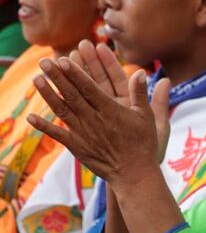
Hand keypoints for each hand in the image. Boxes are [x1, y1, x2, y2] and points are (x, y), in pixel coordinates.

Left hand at [28, 44, 170, 182]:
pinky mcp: (77, 146)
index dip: (76, 73)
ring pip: (63, 110)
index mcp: (111, 111)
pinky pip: (58, 134)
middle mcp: (94, 120)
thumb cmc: (143, 145)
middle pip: (72, 95)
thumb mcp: (148, 117)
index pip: (89, 88)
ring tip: (36, 79)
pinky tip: (30, 117)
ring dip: (48, 94)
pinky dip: (44, 126)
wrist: (133, 174)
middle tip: (45, 62)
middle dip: (58, 77)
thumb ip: (141, 94)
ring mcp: (83, 133)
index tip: (64, 59)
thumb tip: (141, 72)